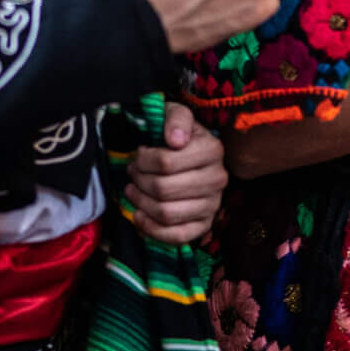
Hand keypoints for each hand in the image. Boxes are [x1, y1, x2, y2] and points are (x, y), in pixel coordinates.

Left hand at [125, 101, 227, 244]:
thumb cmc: (178, 134)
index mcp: (212, 150)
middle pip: (163, 189)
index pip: (166, 162)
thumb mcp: (177, 113)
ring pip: (167, 213)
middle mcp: (218, 179)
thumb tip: (175, 140)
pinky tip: (139, 215)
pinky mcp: (205, 225)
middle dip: (139, 181)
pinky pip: (177, 236)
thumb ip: (176, 118)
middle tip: (132, 174)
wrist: (192, 154)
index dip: (143, 160)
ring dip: (141, 203)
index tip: (138, 156)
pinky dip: (152, 229)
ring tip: (133, 191)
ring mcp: (213, 204)